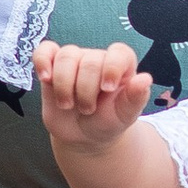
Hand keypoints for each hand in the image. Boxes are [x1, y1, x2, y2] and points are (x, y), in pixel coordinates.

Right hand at [34, 40, 149, 148]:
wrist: (84, 135)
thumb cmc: (108, 122)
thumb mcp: (125, 115)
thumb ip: (136, 98)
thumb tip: (145, 79)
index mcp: (121, 66)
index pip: (119, 52)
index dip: (111, 67)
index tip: (106, 89)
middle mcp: (97, 59)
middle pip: (88, 60)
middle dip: (85, 90)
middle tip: (88, 110)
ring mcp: (74, 62)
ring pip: (65, 57)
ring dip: (64, 85)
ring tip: (68, 105)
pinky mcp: (52, 67)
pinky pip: (44, 51)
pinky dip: (42, 61)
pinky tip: (45, 78)